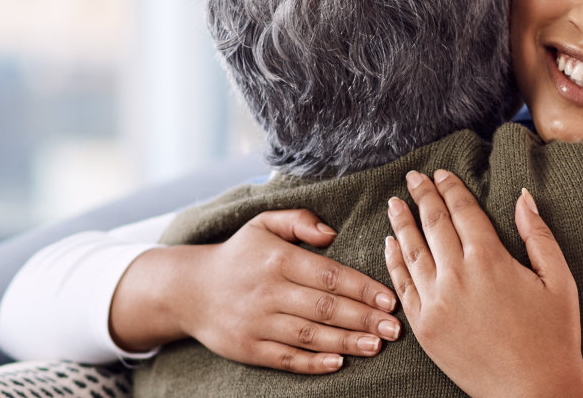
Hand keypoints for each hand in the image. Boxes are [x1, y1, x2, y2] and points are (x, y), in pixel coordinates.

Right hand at [109, 209, 401, 373]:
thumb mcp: (263, 223)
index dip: (362, 288)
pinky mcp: (247, 348)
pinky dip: (312, 363)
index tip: (389, 299)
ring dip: (345, 343)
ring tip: (376, 346)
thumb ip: (299, 219)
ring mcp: (256, 322)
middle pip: (324, 308)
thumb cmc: (238, 255)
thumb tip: (332, 232)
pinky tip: (338, 364)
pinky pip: (285, 358)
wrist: (188, 290)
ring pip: (309, 335)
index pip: (328, 274)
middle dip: (363, 319)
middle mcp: (267, 291)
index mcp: (277, 259)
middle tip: (395, 329)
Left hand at [383, 170, 582, 397]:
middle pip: (433, 223)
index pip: (463, 211)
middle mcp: (457, 276)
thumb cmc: (554, 336)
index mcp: (490, 259)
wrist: (533, 391)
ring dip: (401, 223)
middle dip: (423, 196)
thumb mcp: (558, 279)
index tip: (442, 174)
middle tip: (414, 177)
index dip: (451, 188)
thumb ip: (537, 234)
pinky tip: (390, 245)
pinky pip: (403, 286)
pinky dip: (394, 262)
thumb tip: (523, 197)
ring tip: (395, 203)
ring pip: (411, 251)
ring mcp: (436, 302)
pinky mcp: (425, 327)